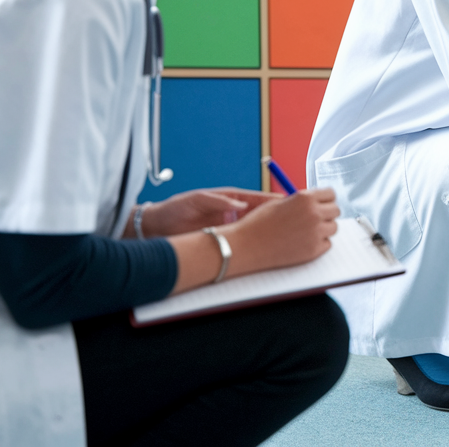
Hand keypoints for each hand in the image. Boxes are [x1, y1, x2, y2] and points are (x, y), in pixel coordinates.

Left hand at [139, 188, 282, 237]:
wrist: (156, 228)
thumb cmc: (174, 209)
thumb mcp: (196, 200)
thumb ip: (218, 201)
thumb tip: (240, 204)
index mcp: (229, 198)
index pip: (257, 198)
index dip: (273, 200)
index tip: (289, 202)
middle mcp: (232, 212)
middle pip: (261, 214)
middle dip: (276, 217)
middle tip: (292, 221)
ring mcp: (229, 227)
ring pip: (253, 229)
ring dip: (266, 231)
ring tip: (282, 236)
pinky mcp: (223, 241)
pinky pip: (241, 242)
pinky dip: (252, 244)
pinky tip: (262, 248)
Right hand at [221, 188, 340, 276]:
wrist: (246, 245)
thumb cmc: (259, 222)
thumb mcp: (280, 202)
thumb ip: (301, 201)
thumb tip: (318, 202)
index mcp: (305, 198)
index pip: (331, 193)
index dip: (325, 198)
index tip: (320, 202)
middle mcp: (314, 214)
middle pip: (336, 210)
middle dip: (326, 212)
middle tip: (314, 218)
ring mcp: (315, 233)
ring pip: (333, 228)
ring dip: (324, 228)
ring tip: (306, 231)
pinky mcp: (314, 251)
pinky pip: (327, 244)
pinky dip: (319, 243)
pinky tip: (303, 242)